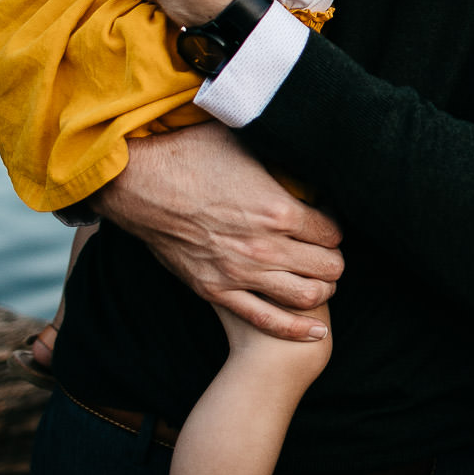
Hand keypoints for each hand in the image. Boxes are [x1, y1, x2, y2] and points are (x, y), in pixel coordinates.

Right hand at [92, 121, 344, 341]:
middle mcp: (266, 247)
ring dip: (323, 289)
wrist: (139, 183)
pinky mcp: (216, 291)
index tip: (327, 221)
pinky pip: (267, 320)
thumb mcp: (247, 143)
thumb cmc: (192, 154)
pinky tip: (316, 331)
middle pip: (329, 267)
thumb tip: (307, 144)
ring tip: (321, 279)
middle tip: (327, 251)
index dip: (334, 226)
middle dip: (334, 260)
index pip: (333, 232)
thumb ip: (281, 154)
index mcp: (279, 210)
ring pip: (307, 296)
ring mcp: (241, 274)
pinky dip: (296, 328)